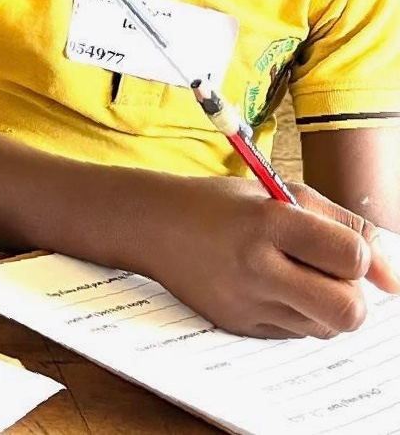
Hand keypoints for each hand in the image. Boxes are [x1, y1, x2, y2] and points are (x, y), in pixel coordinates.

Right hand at [143, 177, 399, 338]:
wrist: (153, 225)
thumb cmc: (224, 205)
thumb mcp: (281, 194)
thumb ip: (346, 226)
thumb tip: (393, 279)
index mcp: (269, 221)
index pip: (350, 257)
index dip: (357, 256)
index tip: (340, 249)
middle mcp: (256, 265)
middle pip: (348, 310)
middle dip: (353, 297)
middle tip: (331, 278)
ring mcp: (245, 301)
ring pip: (326, 328)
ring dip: (324, 306)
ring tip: (294, 277)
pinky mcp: (238, 325)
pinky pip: (294, 333)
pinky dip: (295, 314)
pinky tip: (268, 288)